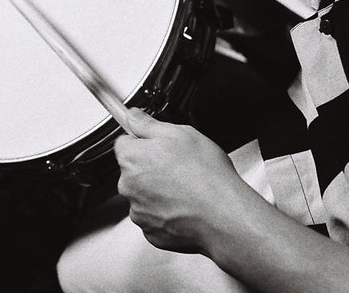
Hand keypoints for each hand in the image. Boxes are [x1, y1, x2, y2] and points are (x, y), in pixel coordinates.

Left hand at [115, 109, 257, 253]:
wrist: (223, 215)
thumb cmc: (206, 175)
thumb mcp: (180, 133)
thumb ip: (148, 124)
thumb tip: (133, 116)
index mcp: (132, 158)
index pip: (124, 143)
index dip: (143, 142)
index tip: (157, 145)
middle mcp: (128, 186)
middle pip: (133, 171)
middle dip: (151, 167)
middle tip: (179, 166)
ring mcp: (139, 212)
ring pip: (143, 195)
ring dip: (158, 191)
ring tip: (186, 188)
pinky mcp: (151, 232)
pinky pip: (154, 218)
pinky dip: (166, 213)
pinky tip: (185, 207)